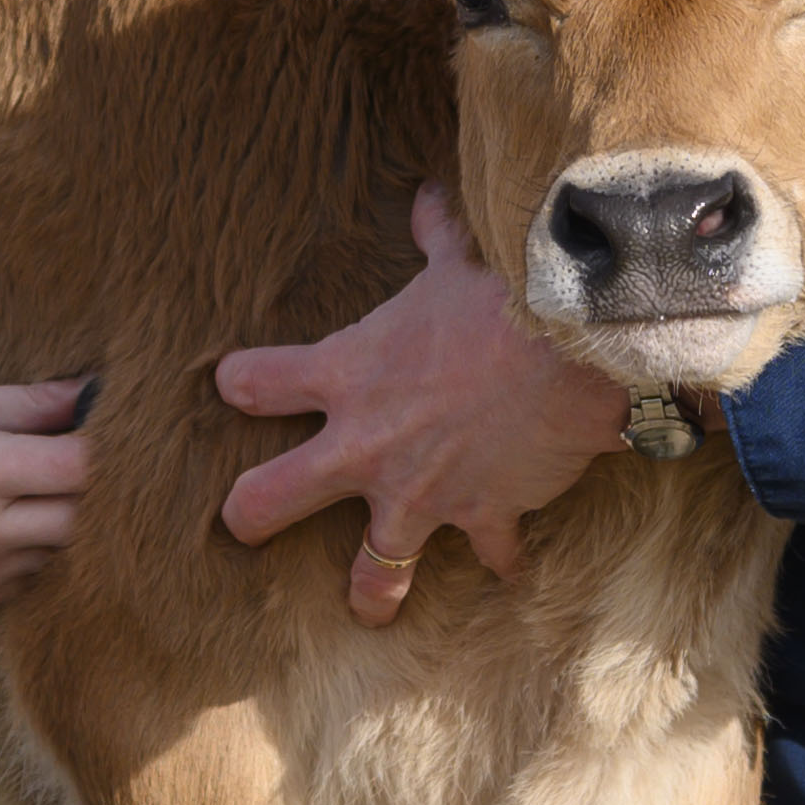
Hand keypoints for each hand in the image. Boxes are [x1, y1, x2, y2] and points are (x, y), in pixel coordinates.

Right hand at [0, 379, 94, 608]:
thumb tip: (85, 392)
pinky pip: (29, 576)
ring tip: (44, 485)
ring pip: (60, 549)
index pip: (82, 466)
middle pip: (84, 516)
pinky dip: (33, 550)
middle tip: (83, 456)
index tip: (105, 423)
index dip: (105, 443)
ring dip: (63, 520)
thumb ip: (21, 404)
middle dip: (93, 487)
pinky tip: (11, 521)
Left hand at [212, 188, 628, 625]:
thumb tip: (429, 195)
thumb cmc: (501, 297)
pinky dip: (504, 558)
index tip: (235, 386)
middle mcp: (366, 447)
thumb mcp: (457, 260)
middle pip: (272, 496)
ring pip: (375, 564)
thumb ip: (434, 236)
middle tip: (238, 525)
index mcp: (346, 375)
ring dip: (372, 589)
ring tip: (365, 609)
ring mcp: (421, 493)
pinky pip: (492, 554)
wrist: (570, 350)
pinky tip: (511, 567)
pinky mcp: (482, 517)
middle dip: (249, 514)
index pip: (261, 383)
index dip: (243, 384)